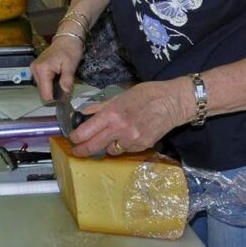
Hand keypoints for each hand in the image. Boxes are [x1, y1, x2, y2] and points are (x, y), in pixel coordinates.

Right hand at [30, 36, 83, 101]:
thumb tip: (65, 95)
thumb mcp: (71, 66)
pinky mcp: (36, 69)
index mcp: (41, 70)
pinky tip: (57, 77)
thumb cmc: (70, 50)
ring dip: (52, 88)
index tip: (65, 96)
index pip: (45, 94)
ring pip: (42, 88)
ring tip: (62, 79)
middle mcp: (34, 70)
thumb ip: (67, 81)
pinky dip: (50, 83)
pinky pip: (42, 82)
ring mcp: (34, 69)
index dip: (55, 98)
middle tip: (66, 86)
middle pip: (43, 92)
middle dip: (54, 93)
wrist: (66, 38)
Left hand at [67, 80, 186, 156]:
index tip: (72, 139)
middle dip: (82, 150)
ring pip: (110, 150)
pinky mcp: (142, 146)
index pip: (86, 132)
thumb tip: (84, 114)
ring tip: (108, 137)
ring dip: (106, 146)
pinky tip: (126, 136)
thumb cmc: (146, 94)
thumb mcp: (119, 96)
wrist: (173, 102)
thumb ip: (100, 107)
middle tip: (77, 151)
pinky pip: (125, 150)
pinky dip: (122, 145)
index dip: (76, 137)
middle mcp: (120, 130)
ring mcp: (132, 140)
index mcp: (111, 114)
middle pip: (94, 146)